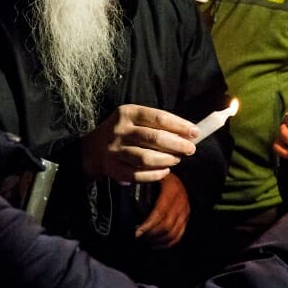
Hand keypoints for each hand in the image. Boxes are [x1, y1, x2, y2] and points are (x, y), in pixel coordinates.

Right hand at [81, 105, 197, 182]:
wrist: (91, 149)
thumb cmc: (124, 132)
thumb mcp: (135, 120)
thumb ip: (159, 125)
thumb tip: (189, 134)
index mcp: (128, 113)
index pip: (158, 117)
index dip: (179, 125)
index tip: (195, 132)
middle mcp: (120, 130)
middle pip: (153, 137)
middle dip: (176, 144)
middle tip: (190, 149)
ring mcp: (115, 150)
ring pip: (145, 158)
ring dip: (166, 160)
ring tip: (177, 160)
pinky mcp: (113, 168)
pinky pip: (137, 175)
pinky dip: (154, 175)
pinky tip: (164, 172)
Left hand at [135, 173, 189, 249]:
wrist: (173, 173)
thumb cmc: (158, 176)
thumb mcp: (151, 176)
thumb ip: (141, 185)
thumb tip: (126, 194)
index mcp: (171, 190)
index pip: (160, 213)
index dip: (148, 225)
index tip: (136, 232)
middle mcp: (181, 201)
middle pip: (167, 226)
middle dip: (151, 234)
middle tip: (139, 236)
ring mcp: (186, 211)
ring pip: (173, 233)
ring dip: (158, 240)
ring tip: (145, 240)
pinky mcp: (186, 217)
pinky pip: (179, 235)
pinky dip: (167, 243)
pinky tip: (156, 245)